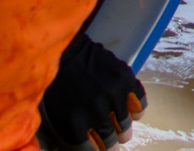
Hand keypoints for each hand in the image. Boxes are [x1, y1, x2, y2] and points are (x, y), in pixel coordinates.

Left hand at [36, 31, 142, 150]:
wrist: (66, 51)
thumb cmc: (57, 85)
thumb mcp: (54, 114)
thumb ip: (69, 132)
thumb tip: (88, 145)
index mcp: (74, 125)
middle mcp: (96, 114)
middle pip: (110, 141)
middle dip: (112, 145)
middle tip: (114, 144)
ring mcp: (112, 96)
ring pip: (125, 125)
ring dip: (125, 131)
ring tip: (125, 133)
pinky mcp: (125, 80)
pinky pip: (139, 101)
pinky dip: (139, 110)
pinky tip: (135, 113)